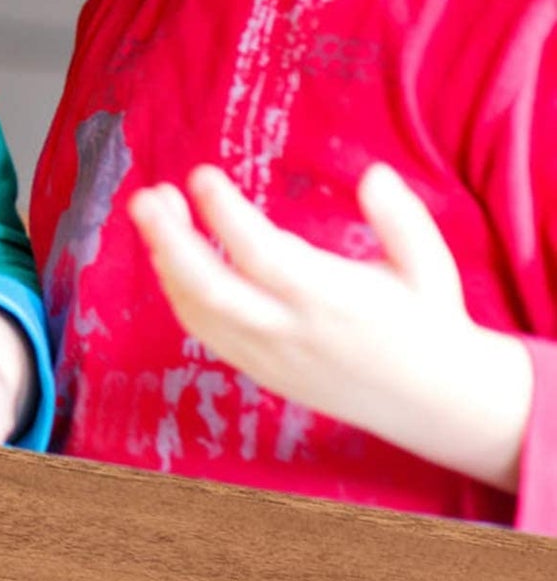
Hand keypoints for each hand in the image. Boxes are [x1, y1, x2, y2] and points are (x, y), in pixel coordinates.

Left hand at [128, 163, 531, 488]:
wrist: (435, 406)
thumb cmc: (430, 323)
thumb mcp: (431, 267)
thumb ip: (402, 220)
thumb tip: (373, 174)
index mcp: (335, 301)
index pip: (265, 256)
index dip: (226, 216)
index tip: (200, 175)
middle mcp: (294, 332)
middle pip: (213, 290)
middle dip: (170, 242)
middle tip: (146, 196)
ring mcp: (270, 356)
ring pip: (199, 312)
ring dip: (166, 260)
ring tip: (154, 209)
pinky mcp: (259, 370)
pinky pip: (205, 332)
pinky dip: (178, 291)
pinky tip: (169, 253)